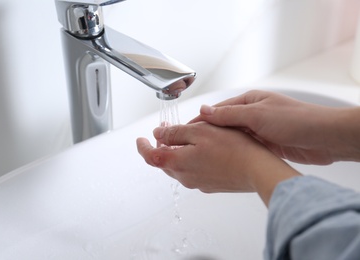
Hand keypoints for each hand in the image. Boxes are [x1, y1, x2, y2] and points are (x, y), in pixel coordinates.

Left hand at [136, 122, 299, 205]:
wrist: (257, 170)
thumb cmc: (232, 149)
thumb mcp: (200, 131)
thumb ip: (175, 133)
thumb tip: (158, 135)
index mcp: (178, 163)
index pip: (150, 157)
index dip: (143, 147)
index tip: (140, 139)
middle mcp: (185, 177)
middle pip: (164, 162)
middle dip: (161, 146)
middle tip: (165, 131)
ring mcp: (198, 182)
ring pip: (179, 166)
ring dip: (176, 152)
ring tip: (185, 137)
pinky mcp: (210, 184)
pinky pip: (193, 170)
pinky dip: (189, 159)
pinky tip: (201, 149)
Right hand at [191, 90, 350, 164]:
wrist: (323, 138)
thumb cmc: (296, 120)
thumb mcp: (257, 115)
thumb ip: (230, 114)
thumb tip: (204, 110)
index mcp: (248, 101)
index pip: (217, 111)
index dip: (199, 121)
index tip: (183, 130)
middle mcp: (251, 114)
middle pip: (222, 124)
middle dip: (205, 134)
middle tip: (188, 145)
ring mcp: (257, 130)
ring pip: (230, 137)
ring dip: (217, 144)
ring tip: (200, 153)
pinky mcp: (264, 144)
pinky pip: (242, 147)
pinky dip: (231, 151)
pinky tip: (221, 159)